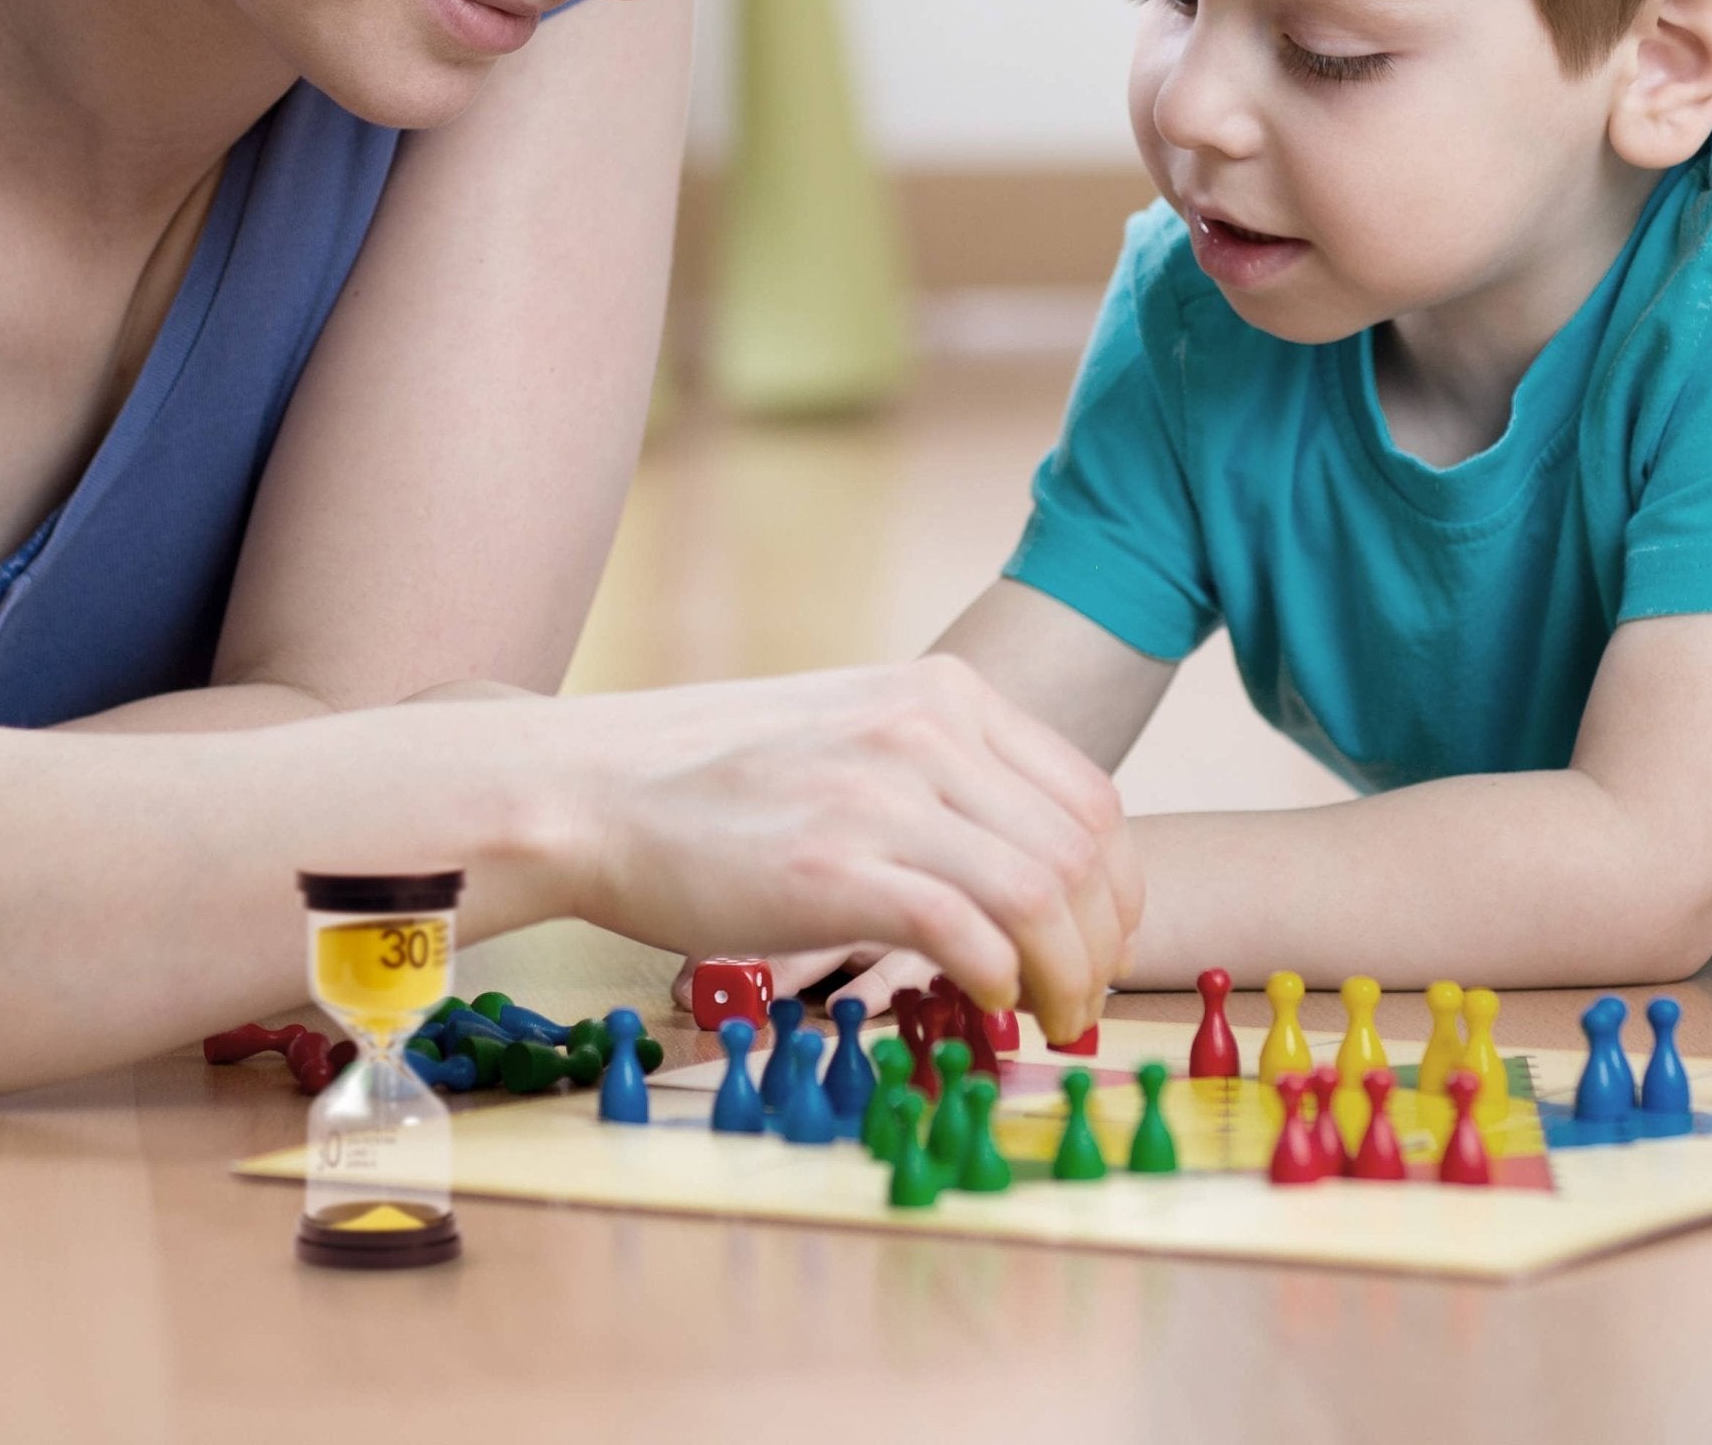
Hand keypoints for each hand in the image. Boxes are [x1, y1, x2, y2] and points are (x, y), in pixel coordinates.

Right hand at [567, 657, 1140, 1043]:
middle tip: (1081, 1003)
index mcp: (940, 694)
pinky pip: (969, 934)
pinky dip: (1000, 982)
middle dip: (1101, 946)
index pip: (1089, 798)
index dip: (1117, 891)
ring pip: (1041, 896)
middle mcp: (923, 729)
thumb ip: (939, 774)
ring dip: (1065, 977)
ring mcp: (879, 793)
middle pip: (1080, 853)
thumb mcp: (851, 733)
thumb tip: (1026, 865)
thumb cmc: (715, 780)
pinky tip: (985, 1003)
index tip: (1100, 945)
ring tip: (1047, 1018)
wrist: (593, 789)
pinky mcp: (833, 866)